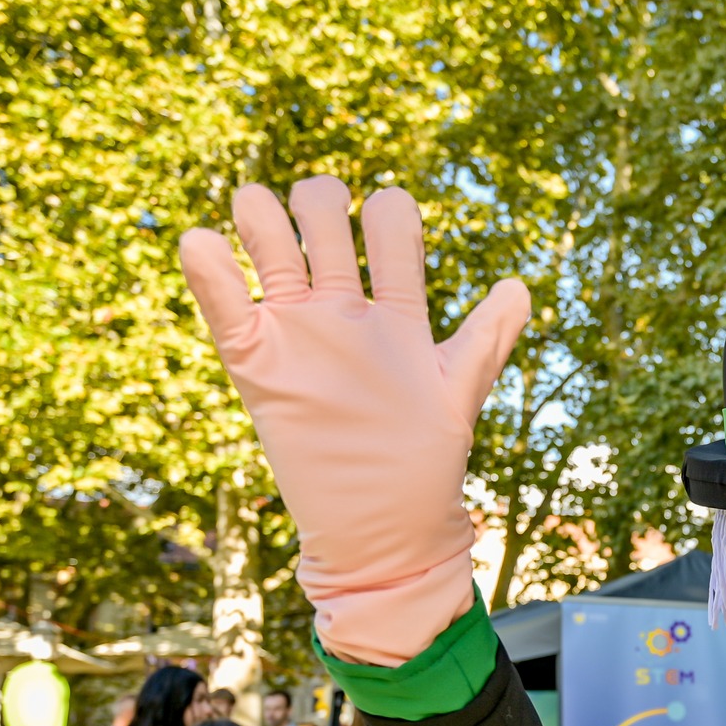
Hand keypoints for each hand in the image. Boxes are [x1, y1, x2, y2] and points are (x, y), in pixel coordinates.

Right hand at [180, 178, 529, 664]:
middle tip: (323, 220)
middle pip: (321, 219)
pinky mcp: (257, 362)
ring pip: (270, 244)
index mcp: (396, 312)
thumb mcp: (461, 390)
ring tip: (262, 218)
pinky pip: (224, 304)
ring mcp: (299, 332)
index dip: (389, 210)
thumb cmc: (426, 461)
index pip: (389, 229)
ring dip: (261, 214)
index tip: (389, 219)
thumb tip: (520, 287)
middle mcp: (344, 312)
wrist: (384, 526)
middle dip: (319, 199)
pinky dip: (208, 268)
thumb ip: (488, 336)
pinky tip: (204, 243)